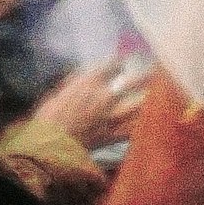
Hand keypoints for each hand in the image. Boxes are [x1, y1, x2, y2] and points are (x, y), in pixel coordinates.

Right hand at [31, 57, 149, 154]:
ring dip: (147, 99)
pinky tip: (142, 122)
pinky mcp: (112, 136)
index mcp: (90, 83)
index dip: (120, 61)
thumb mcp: (60, 92)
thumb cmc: (48, 116)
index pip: (113, 65)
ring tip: (154, 96)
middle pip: (133, 82)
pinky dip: (137, 125)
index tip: (124, 60)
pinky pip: (130, 130)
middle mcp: (106, 97)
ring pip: (138, 106)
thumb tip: (86, 75)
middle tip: (155, 72)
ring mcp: (112, 118)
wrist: (49, 144)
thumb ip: (76, 82)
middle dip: (145, 76)